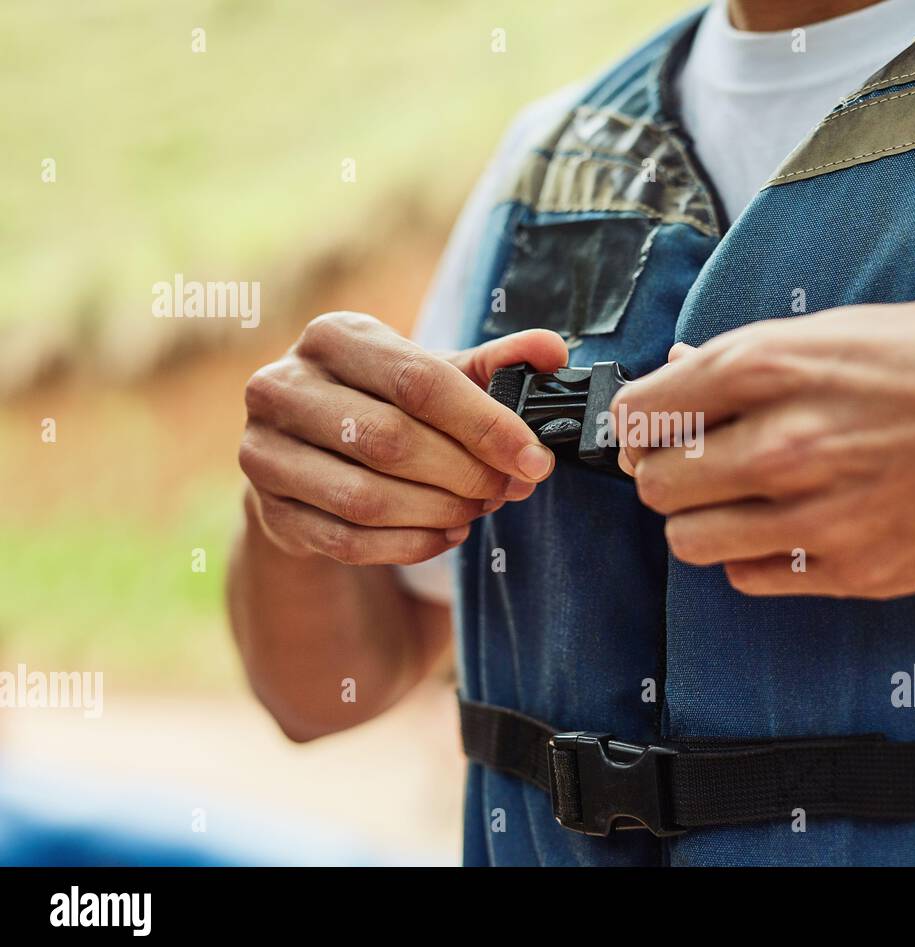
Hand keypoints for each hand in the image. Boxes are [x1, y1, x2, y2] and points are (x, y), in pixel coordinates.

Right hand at [239, 311, 565, 564]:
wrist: (311, 451)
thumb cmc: (386, 402)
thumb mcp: (436, 374)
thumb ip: (496, 363)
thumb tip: (553, 352)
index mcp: (334, 336)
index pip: (419, 380)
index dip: (486, 424)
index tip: (535, 459)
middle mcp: (283, 387)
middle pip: (391, 441)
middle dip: (465, 473)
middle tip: (509, 489)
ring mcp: (264, 452)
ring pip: (366, 498)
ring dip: (439, 512)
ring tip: (478, 509)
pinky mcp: (269, 510)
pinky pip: (348, 541)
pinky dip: (410, 545)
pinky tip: (446, 534)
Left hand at [614, 296, 914, 597]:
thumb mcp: (843, 329)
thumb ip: (750, 359)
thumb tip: (676, 375)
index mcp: (772, 366)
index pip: (638, 415)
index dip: (636, 423)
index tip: (650, 429)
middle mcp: (785, 444)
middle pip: (655, 485)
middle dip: (665, 473)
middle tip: (699, 463)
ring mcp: (818, 515)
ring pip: (690, 541)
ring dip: (704, 520)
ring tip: (744, 498)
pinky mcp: (852, 570)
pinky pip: (751, 577)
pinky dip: (754, 556)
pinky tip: (790, 526)